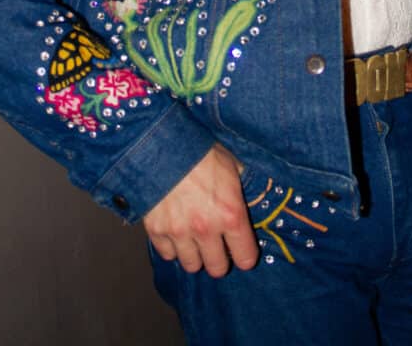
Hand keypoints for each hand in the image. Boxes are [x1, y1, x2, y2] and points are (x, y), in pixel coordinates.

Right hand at [144, 144, 257, 277]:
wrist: (163, 143)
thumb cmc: (201, 151)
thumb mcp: (232, 165)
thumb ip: (243, 188)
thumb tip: (254, 197)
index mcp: (230, 214)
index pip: (246, 258)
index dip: (245, 255)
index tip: (240, 249)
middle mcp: (206, 229)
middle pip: (217, 269)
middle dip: (218, 258)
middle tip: (215, 245)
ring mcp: (179, 232)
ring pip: (191, 265)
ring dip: (195, 255)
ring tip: (194, 239)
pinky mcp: (156, 230)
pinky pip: (168, 254)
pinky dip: (172, 247)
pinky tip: (175, 231)